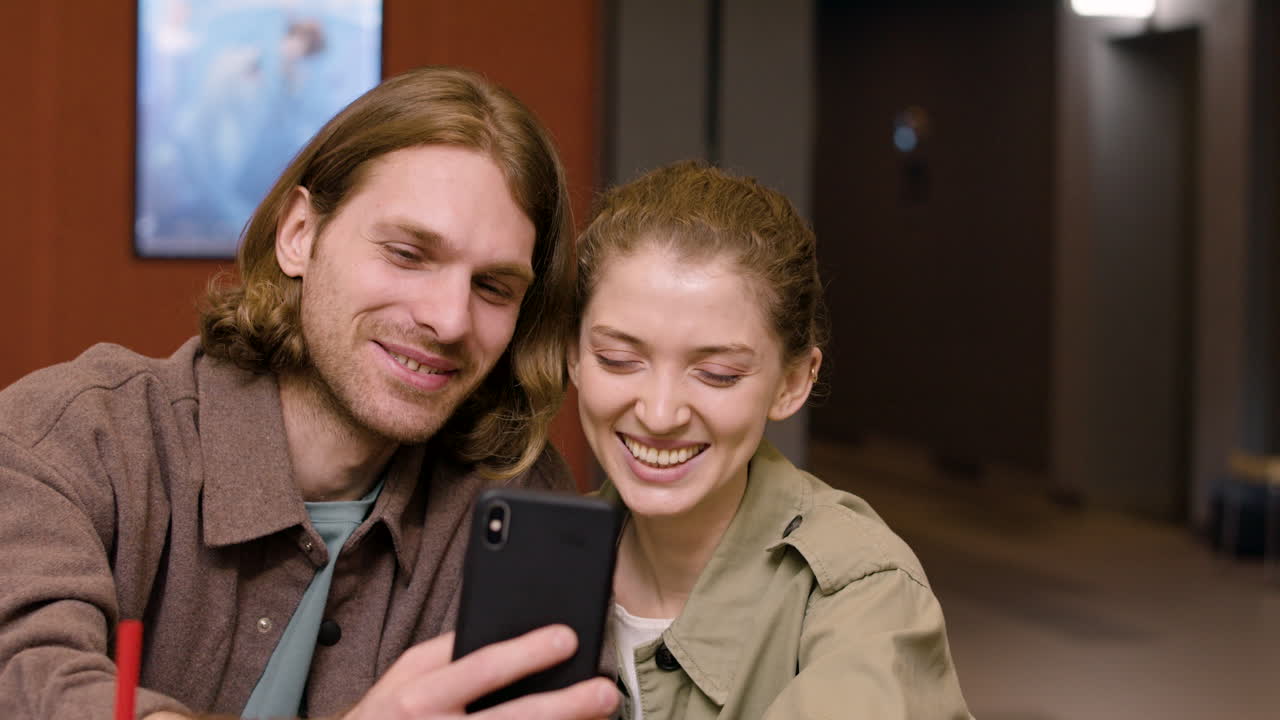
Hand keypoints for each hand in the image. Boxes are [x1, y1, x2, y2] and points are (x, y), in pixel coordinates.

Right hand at [343, 625, 617, 719]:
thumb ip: (447, 655)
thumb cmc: (385, 716)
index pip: (483, 667)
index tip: (568, 638)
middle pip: (512, 719)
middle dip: (565, 705)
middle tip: (604, 690)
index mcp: (418, 694)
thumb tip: (505, 631)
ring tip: (598, 716)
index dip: (529, 652)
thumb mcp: (404, 677)